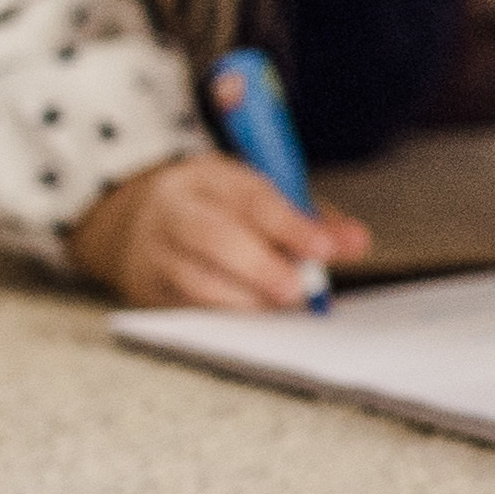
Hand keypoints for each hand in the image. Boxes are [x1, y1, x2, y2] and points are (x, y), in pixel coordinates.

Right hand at [68, 154, 368, 310]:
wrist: (138, 220)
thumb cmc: (218, 209)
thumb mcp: (259, 195)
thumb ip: (310, 219)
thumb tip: (356, 243)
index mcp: (209, 177)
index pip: (253, 199)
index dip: (293, 226)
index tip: (327, 249)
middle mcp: (175, 210)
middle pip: (215, 238)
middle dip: (263, 268)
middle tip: (299, 289)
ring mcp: (154, 250)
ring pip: (196, 280)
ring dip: (246, 299)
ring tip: (280, 305)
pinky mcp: (147, 289)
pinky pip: (186, 308)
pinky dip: (224, 315)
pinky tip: (252, 317)